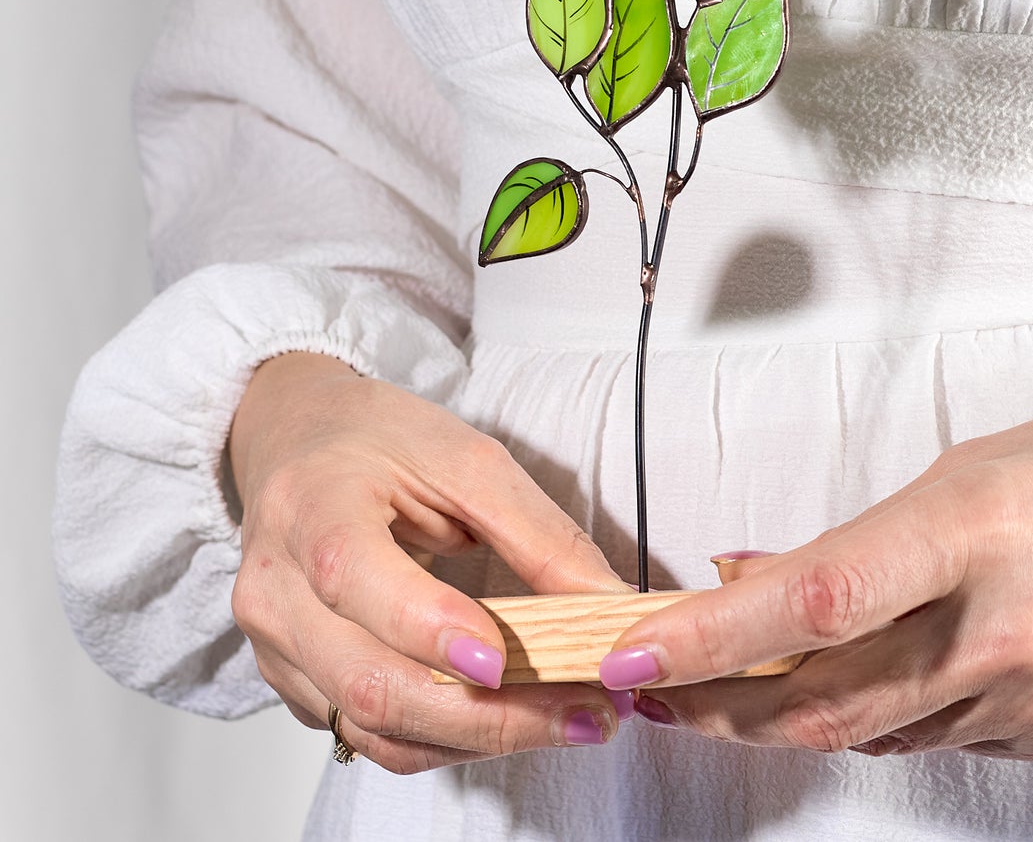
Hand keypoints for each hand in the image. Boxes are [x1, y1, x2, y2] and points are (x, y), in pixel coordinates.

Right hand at [227, 350, 635, 771]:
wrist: (301, 442)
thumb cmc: (380, 441)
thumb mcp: (467, 458)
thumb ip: (537, 533)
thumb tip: (608, 602)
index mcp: (311, 508)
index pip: (356, 579)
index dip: (429, 628)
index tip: (505, 660)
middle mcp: (276, 590)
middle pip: (371, 682)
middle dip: (488, 714)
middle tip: (584, 712)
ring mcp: (278, 647)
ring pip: (376, 727)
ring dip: (480, 739)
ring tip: (568, 721)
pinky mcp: (296, 683)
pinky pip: (372, 735)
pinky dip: (449, 738)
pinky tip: (511, 718)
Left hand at [600, 368, 1032, 759]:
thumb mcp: (969, 465)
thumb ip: (860, 538)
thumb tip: (753, 577)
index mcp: (979, 525)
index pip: (818, 599)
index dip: (713, 636)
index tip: (638, 651)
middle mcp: (1009, 626)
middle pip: (827, 695)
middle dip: (723, 699)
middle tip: (660, 683)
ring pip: (874, 727)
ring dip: (796, 707)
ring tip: (739, 677)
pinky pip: (940, 738)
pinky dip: (888, 711)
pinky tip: (872, 674)